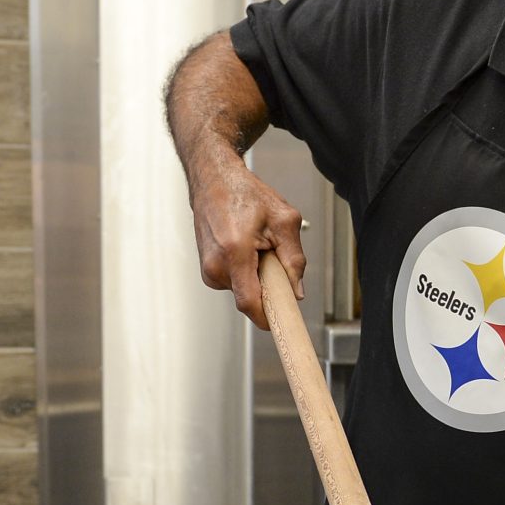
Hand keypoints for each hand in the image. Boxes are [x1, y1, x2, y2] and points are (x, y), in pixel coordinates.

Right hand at [189, 150, 304, 328]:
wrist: (213, 179)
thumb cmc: (245, 194)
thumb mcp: (283, 220)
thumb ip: (294, 259)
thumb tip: (297, 291)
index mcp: (233, 253)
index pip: (250, 303)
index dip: (268, 318)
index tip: (283, 324)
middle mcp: (214, 265)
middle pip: (250, 298)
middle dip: (268, 286)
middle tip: (272, 255)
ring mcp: (207, 270)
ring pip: (243, 291)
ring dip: (257, 277)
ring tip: (256, 245)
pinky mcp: (207, 270)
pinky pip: (235, 282)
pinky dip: (246, 271)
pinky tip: (246, 247)